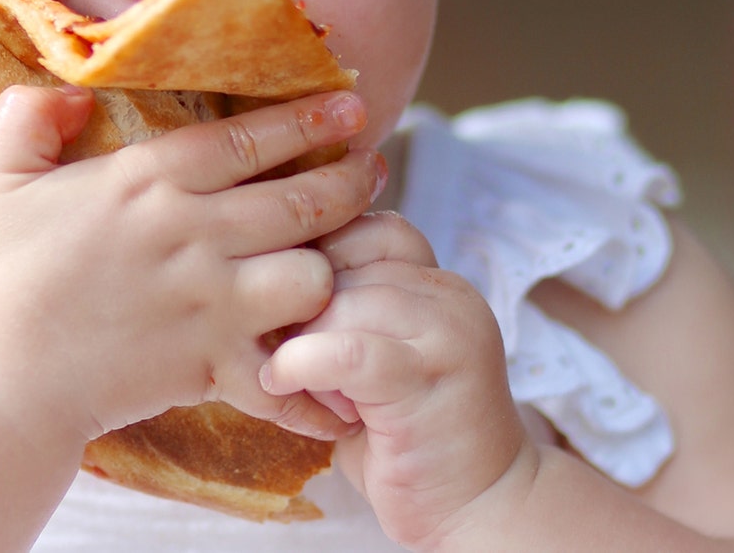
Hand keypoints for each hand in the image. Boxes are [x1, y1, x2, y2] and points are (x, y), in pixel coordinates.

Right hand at [0, 85, 382, 443]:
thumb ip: (27, 117)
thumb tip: (72, 90)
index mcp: (146, 182)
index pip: (248, 138)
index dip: (308, 118)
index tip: (352, 104)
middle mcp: (192, 234)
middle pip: (301, 201)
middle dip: (350, 181)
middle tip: (374, 169)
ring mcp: (210, 302)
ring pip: (313, 277)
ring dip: (334, 270)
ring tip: (346, 264)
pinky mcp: (212, 365)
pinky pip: (288, 371)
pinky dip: (316, 381)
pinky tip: (337, 385)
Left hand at [259, 212, 530, 547]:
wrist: (476, 505)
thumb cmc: (403, 434)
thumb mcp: (371, 355)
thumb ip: (340, 309)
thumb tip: (257, 272)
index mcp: (436, 282)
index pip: (362, 227)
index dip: (310, 262)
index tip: (279, 304)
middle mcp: (450, 295)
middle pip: (341, 262)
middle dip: (295, 308)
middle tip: (276, 350)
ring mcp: (447, 333)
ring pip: (339, 302)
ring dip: (298, 342)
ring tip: (295, 382)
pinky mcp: (427, 378)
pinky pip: (344, 349)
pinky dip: (299, 365)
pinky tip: (281, 385)